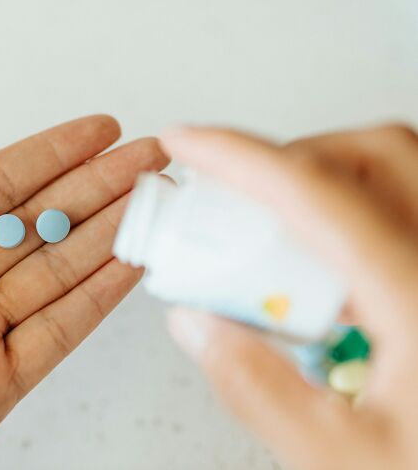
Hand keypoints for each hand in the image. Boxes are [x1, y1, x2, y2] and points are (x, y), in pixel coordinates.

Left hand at [0, 81, 167, 467]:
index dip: (49, 156)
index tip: (98, 130)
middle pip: (40, 223)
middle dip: (98, 187)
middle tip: (149, 157)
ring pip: (58, 273)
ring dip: (110, 236)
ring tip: (155, 201)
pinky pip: (56, 334)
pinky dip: (97, 300)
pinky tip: (131, 264)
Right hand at [160, 125, 417, 469]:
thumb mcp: (343, 459)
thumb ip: (258, 390)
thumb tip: (198, 325)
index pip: (315, 193)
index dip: (238, 156)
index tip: (187, 145)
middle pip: (371, 154)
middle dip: (287, 158)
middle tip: (234, 193)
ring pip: (398, 170)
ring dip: (325, 180)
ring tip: (278, 229)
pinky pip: (409, 210)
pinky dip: (358, 211)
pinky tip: (333, 268)